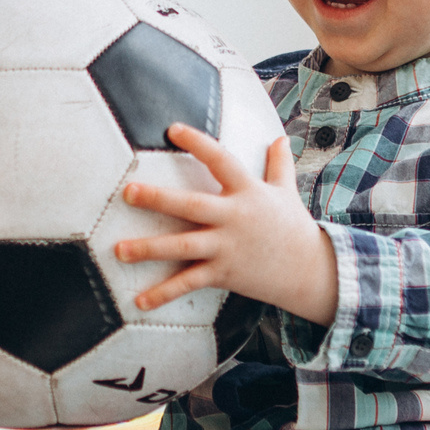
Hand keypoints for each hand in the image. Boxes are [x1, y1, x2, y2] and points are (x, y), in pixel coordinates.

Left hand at [112, 123, 338, 324]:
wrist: (310, 271)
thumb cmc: (293, 227)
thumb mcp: (286, 192)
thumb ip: (279, 165)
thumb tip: (281, 139)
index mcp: (247, 192)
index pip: (220, 160)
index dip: (198, 143)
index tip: (172, 129)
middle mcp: (234, 218)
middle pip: (192, 206)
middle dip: (159, 199)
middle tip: (128, 192)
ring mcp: (227, 248)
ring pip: (183, 247)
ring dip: (150, 249)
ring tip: (119, 250)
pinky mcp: (223, 274)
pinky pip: (189, 283)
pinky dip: (164, 293)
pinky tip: (139, 300)